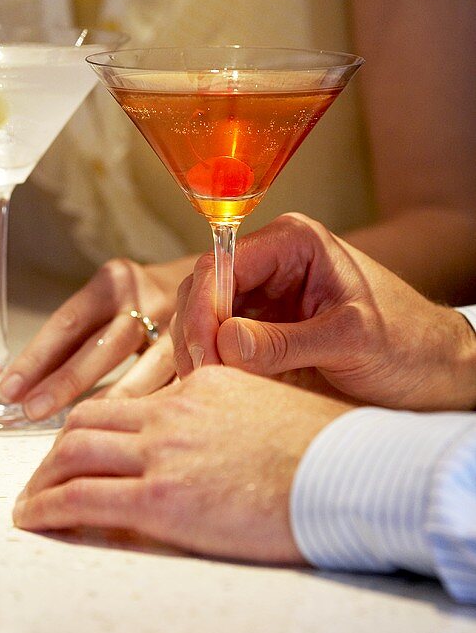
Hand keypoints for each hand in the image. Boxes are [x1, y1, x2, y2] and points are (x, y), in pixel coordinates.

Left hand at [0, 255, 196, 419]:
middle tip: (33, 411)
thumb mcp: (112, 298)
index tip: (10, 388)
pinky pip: (172, 386)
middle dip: (64, 383)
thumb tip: (13, 380)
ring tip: (73, 432)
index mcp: (117, 282)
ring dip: (105, 403)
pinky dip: (146, 410)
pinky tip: (125, 435)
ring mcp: (182, 328)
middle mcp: (149, 300)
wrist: (218, 281)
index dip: (37, 357)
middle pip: (101, 345)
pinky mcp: (207, 354)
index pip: (69, 322)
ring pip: (141, 372)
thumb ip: (74, 334)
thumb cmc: (146, 301)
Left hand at [14, 366, 348, 560]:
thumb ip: (229, 416)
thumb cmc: (324, 450)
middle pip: (89, 419)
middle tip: (47, 474)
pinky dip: (48, 508)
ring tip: (32, 502)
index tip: (86, 446)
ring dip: (44, 478)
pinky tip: (33, 519)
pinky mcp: (159, 497)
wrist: (344, 472)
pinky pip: (82, 497)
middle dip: (58, 448)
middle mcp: (172, 409)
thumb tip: (215, 445)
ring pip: (74, 451)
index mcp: (200, 383)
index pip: (130, 400)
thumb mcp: (269, 411)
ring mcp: (163, 449)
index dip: (99, 425)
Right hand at [173, 213, 475, 410]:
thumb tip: (224, 342)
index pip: (221, 265)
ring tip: (208, 390)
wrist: (435, 369)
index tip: (205, 357)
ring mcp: (264, 293)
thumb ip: (286, 342)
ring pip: (205, 316)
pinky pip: (220, 338)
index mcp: (293, 242)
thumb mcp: (351, 341)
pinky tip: (213, 388)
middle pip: (204, 289)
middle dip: (197, 335)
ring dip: (199, 352)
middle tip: (201, 381)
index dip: (203, 311)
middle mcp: (272, 260)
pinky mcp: (262, 325)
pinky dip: (212, 363)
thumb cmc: (408, 344)